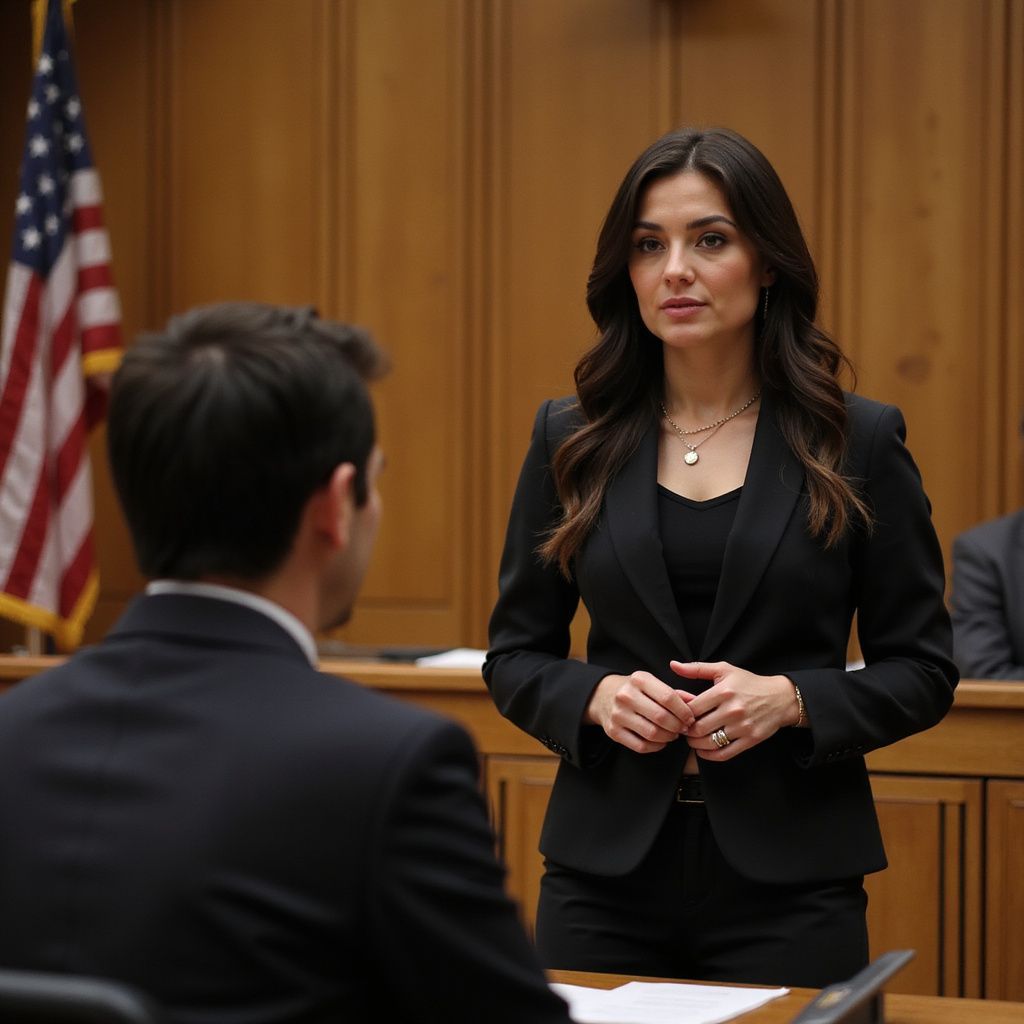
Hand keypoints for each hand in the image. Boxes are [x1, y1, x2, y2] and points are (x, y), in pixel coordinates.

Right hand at [584, 671, 696, 753]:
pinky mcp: (613, 731)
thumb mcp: (652, 684)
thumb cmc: (635, 690)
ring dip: (668, 737)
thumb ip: (675, 694)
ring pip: (652, 733)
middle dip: (678, 726)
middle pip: (661, 717)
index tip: (690, 718)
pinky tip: (661, 741)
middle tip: (684, 728)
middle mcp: (626, 695)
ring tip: (673, 734)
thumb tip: (696, 704)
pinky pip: (641, 746)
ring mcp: (618, 714)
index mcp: (639, 679)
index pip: (668, 697)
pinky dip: (656, 746)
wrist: (602, 695)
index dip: (684, 711)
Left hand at [670, 660, 799, 761]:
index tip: (678, 714)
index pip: (692, 708)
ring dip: (695, 744)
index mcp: (723, 691)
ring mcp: (742, 726)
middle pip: (698, 728)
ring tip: (692, 739)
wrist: (780, 698)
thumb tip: (673, 665)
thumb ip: (697, 668)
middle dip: (686, 731)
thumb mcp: (724, 670)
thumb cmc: (749, 683)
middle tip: (683, 729)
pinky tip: (703, 750)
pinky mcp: (750, 739)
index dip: (680, 713)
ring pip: (709, 742)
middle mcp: (733, 709)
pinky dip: (709, 755)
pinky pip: (724, 753)